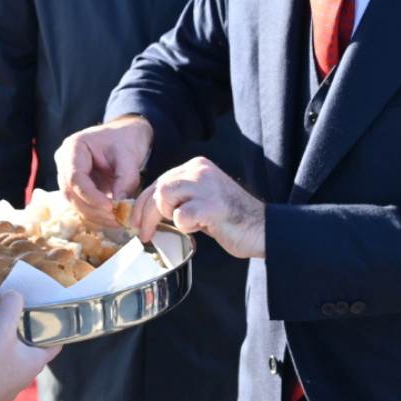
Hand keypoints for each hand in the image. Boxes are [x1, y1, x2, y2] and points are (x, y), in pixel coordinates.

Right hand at [0, 290, 56, 400]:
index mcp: (36, 362)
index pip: (56, 342)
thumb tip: (11, 294)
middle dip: (25, 330)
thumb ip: (11, 306)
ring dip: (6, 343)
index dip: (54, 326)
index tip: (44, 310)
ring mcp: (8, 384)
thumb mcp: (1, 330)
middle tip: (14, 313)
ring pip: (13, 357)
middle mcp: (26, 376)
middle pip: (32, 348)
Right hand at [56, 115, 152, 225]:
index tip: (110, 206)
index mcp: (73, 147)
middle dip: (94, 209)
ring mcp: (68, 176)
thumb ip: (125, 179)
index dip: (90, 195)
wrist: (126, 135)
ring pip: (75, 203)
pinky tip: (114, 219)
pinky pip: (82, 205)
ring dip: (96, 215)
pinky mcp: (76, 188)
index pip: (75, 177)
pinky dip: (97, 214)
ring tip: (118, 221)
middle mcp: (65, 162)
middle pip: (72, 193)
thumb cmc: (126, 139)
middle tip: (116, 219)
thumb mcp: (129, 156)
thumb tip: (119, 204)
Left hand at [132, 157, 266, 258]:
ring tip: (187, 224)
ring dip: (169, 217)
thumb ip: (180, 196)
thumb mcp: (202, 197)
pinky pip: (181, 216)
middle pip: (158, 189)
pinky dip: (186, 226)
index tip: (137, 221)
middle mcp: (200, 170)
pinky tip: (202, 227)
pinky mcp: (212, 205)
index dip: (143, 204)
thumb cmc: (230, 218)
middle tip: (144, 234)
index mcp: (197, 166)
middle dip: (146, 215)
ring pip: (164, 197)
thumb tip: (148, 209)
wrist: (262, 228)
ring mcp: (206, 186)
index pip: (159, 181)